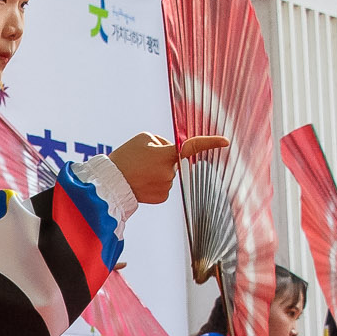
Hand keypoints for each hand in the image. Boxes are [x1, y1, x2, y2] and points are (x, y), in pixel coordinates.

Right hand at [110, 133, 229, 204]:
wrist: (111, 183)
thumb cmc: (126, 157)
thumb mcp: (143, 138)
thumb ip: (163, 142)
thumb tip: (172, 151)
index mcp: (166, 155)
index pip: (191, 147)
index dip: (210, 142)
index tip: (225, 141)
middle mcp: (170, 172)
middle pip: (174, 159)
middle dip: (163, 157)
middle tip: (142, 159)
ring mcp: (167, 186)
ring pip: (168, 172)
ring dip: (157, 170)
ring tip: (138, 171)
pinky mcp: (162, 197)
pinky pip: (164, 184)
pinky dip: (155, 182)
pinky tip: (142, 182)